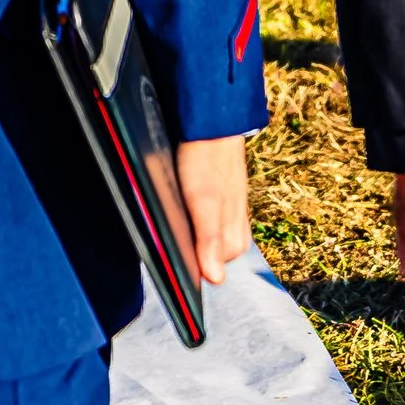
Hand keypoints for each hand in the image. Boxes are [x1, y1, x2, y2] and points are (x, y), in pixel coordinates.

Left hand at [177, 134, 253, 290]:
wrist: (211, 124)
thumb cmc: (207, 161)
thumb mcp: (204, 201)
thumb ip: (209, 239)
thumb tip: (215, 279)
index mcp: (235, 240)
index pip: (207, 271)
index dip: (187, 263)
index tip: (170, 251)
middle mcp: (234, 232)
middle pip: (205, 257)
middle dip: (187, 247)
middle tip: (169, 223)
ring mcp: (227, 217)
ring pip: (203, 239)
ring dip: (186, 231)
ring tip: (173, 211)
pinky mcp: (218, 204)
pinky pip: (202, 222)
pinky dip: (188, 217)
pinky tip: (179, 205)